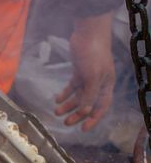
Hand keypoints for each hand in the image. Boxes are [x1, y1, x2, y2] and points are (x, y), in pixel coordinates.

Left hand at [56, 12, 114, 131]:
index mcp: (106, 85)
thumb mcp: (93, 76)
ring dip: (68, 105)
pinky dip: (65, 93)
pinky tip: (56, 99)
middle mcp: (99, 83)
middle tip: (65, 123)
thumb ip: (89, 94)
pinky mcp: (79, 70)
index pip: (102, 107)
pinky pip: (72, 86)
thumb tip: (86, 111)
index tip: (83, 129)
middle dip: (77, 114)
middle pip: (88, 103)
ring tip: (56, 112)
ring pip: (79, 96)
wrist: (88, 32)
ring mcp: (89, 77)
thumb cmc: (94, 54)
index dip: (93, 119)